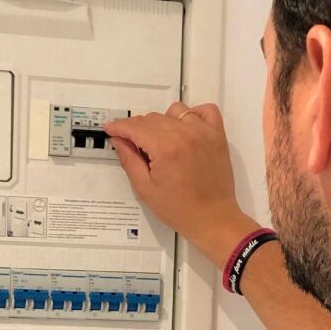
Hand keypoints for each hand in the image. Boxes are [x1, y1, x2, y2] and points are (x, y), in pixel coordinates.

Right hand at [105, 102, 260, 264]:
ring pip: (175, 111)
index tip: (112, 129)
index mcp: (166, 149)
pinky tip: (185, 127)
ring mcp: (204, 134)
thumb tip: (119, 140)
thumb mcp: (145, 188)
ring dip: (163, 121)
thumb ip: (129, 159)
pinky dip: (194, 113)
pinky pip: (206, 110)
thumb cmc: (182, 209)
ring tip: (160, 140)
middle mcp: (186, 136)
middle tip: (133, 144)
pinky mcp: (217, 136)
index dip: (119, 127)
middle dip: (138, 128)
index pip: (136, 127)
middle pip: (153, 118)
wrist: (212, 219)